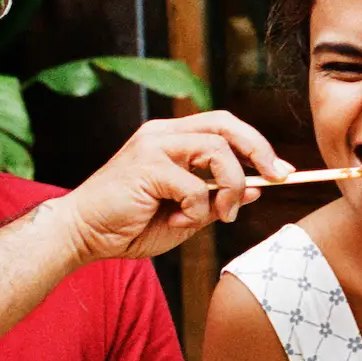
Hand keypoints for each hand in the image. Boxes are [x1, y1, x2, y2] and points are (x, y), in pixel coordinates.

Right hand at [58, 113, 289, 262]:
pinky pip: (195, 186)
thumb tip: (257, 189)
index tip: (282, 171)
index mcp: (170, 139)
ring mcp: (153, 146)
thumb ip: (216, 200)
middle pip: (225, 124)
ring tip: (219, 215)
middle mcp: (162, 134)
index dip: (257, 145)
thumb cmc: (128, 226)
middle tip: (276, 177)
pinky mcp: (147, 166)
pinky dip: (196, 210)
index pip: (223, 126)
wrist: (80, 235)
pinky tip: (175, 223)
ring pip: (216, 150)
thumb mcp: (184, 215)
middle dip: (259, 149)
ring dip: (229, 186)